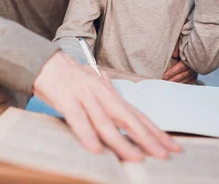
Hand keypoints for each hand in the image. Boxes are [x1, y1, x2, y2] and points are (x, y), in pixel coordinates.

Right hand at [33, 51, 181, 160]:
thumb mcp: (94, 88)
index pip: (138, 114)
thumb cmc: (69, 78)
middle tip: (165, 155)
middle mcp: (102, 94)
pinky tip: (96, 148)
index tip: (173, 147)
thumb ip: (108, 101)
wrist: (45, 61)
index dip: (156, 131)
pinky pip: (78, 119)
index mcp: (110, 94)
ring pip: (105, 122)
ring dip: (121, 142)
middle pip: (129, 118)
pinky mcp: (66, 99)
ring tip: (136, 158)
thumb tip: (125, 115)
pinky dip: (87, 134)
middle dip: (148, 138)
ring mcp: (84, 96)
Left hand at [163, 43, 197, 83]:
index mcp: (190, 58)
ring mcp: (195, 71)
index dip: (172, 72)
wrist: (192, 49)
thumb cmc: (183, 48)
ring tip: (169, 85)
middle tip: (165, 81)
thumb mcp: (180, 45)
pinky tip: (176, 85)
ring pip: (187, 79)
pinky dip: (183, 84)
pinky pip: (190, 81)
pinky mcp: (195, 75)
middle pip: (184, 74)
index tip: (165, 76)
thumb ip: (176, 49)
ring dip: (178, 83)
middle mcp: (194, 65)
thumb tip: (174, 55)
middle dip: (174, 79)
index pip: (181, 66)